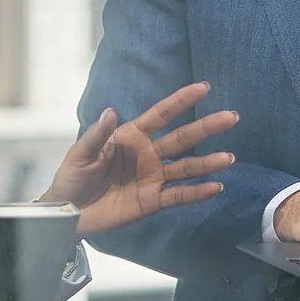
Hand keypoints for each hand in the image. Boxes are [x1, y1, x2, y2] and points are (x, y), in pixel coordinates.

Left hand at [41, 82, 237, 236]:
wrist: (67, 213)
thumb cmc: (72, 177)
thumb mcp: (81, 154)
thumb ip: (97, 135)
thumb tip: (110, 111)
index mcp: (131, 136)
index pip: (161, 115)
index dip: (181, 100)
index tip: (203, 87)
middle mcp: (147, 154)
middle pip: (182, 138)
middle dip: (206, 127)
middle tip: (231, 117)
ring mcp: (152, 177)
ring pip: (186, 167)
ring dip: (207, 163)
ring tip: (229, 158)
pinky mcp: (152, 201)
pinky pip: (178, 195)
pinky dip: (196, 192)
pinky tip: (215, 187)